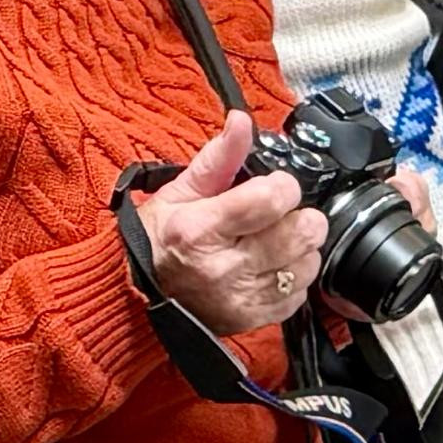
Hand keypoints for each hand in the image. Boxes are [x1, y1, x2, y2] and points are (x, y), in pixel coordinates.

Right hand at [142, 113, 326, 336]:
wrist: (134, 297)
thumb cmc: (156, 241)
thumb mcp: (178, 192)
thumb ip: (219, 158)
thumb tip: (241, 121)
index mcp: (202, 228)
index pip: (272, 199)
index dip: (283, 185)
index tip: (274, 185)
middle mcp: (226, 267)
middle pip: (301, 232)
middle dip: (298, 215)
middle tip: (279, 214)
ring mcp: (242, 298)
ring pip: (308, 264)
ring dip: (299, 248)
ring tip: (273, 241)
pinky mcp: (253, 320)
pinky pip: (300, 296)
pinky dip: (293, 278)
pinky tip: (270, 268)